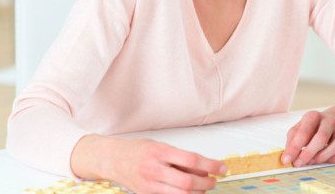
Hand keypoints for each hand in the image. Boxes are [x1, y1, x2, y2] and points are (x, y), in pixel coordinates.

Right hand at [72, 135, 225, 192]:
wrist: (112, 159)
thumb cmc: (137, 150)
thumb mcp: (160, 146)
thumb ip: (179, 157)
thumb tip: (203, 166)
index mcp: (160, 151)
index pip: (192, 159)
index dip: (211, 165)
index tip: (222, 168)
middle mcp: (154, 168)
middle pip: (187, 181)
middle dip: (206, 183)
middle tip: (214, 181)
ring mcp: (149, 183)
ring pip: (180, 193)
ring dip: (197, 192)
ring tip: (204, 187)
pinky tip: (190, 193)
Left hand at [282, 106, 334, 167]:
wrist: (334, 121)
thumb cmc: (313, 127)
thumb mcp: (299, 128)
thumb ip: (292, 140)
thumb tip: (288, 156)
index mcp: (314, 116)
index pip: (304, 132)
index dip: (294, 147)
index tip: (287, 159)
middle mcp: (329, 121)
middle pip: (321, 137)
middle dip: (308, 153)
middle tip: (298, 163)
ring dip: (321, 157)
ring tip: (310, 161)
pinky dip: (332, 159)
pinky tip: (324, 159)